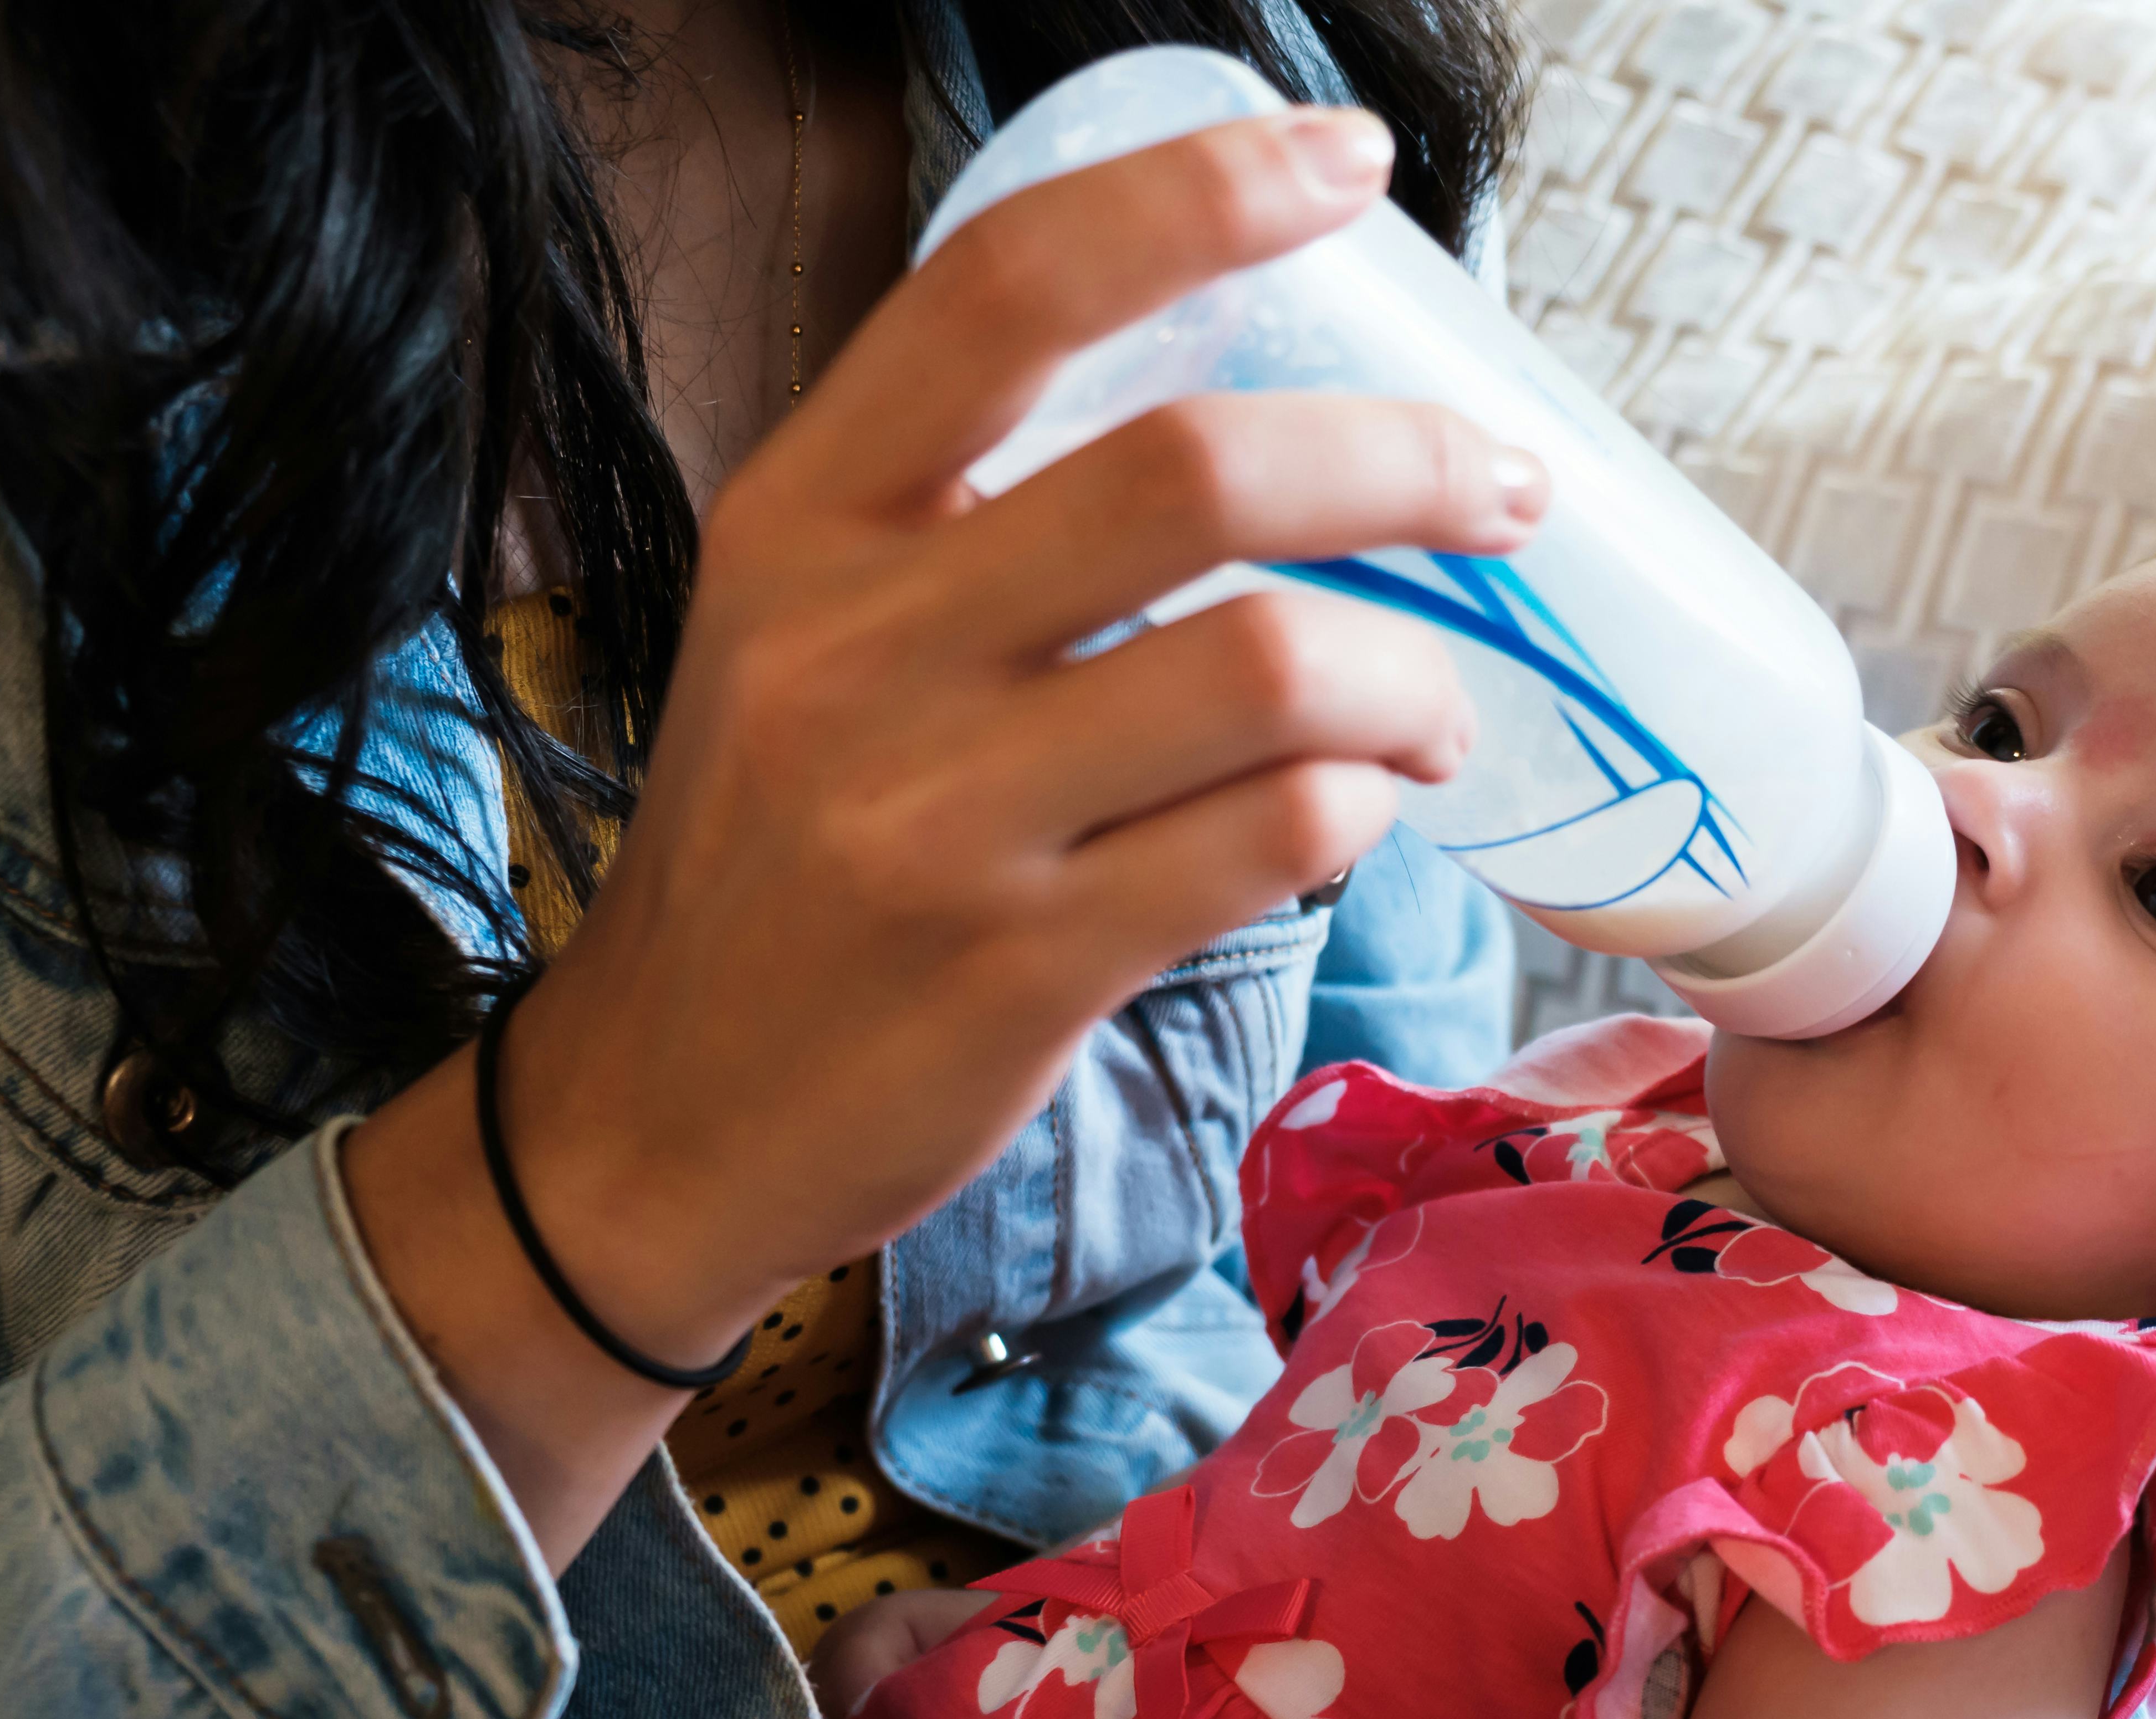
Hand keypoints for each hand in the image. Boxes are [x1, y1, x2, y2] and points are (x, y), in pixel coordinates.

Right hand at [343, 107, 1544, 1557]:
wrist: (654, 1116)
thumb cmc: (777, 855)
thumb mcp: (800, 636)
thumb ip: (961, 523)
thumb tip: (1239, 426)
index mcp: (800, 519)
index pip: (1009, 285)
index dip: (1201, 195)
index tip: (1349, 165)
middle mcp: (855, 645)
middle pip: (1194, 470)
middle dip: (1406, 461)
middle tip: (1501, 494)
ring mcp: (936, 814)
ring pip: (1272, 670)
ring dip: (1415, 680)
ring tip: (1437, 710)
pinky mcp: (1019, 966)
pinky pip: (1272, 841)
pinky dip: (1361, 811)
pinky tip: (1359, 814)